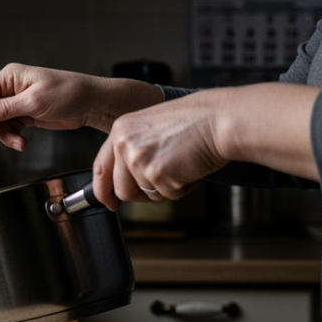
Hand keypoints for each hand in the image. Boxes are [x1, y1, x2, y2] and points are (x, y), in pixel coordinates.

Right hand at [0, 64, 161, 151]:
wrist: (93, 103)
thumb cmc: (68, 94)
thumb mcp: (33, 102)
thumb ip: (4, 109)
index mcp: (10, 77)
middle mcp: (11, 88)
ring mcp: (19, 101)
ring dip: (5, 136)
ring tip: (19, 144)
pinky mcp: (27, 113)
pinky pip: (11, 126)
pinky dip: (14, 137)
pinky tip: (23, 143)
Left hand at [92, 83, 319, 208]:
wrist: (221, 119)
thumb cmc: (196, 121)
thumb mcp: (152, 127)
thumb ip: (134, 148)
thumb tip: (125, 180)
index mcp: (120, 129)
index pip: (101, 167)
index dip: (103, 190)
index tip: (108, 202)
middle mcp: (124, 144)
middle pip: (122, 189)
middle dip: (143, 194)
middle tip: (166, 180)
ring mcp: (138, 159)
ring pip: (146, 195)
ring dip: (166, 188)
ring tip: (182, 163)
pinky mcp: (157, 174)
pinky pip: (168, 195)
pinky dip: (183, 187)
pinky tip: (191, 166)